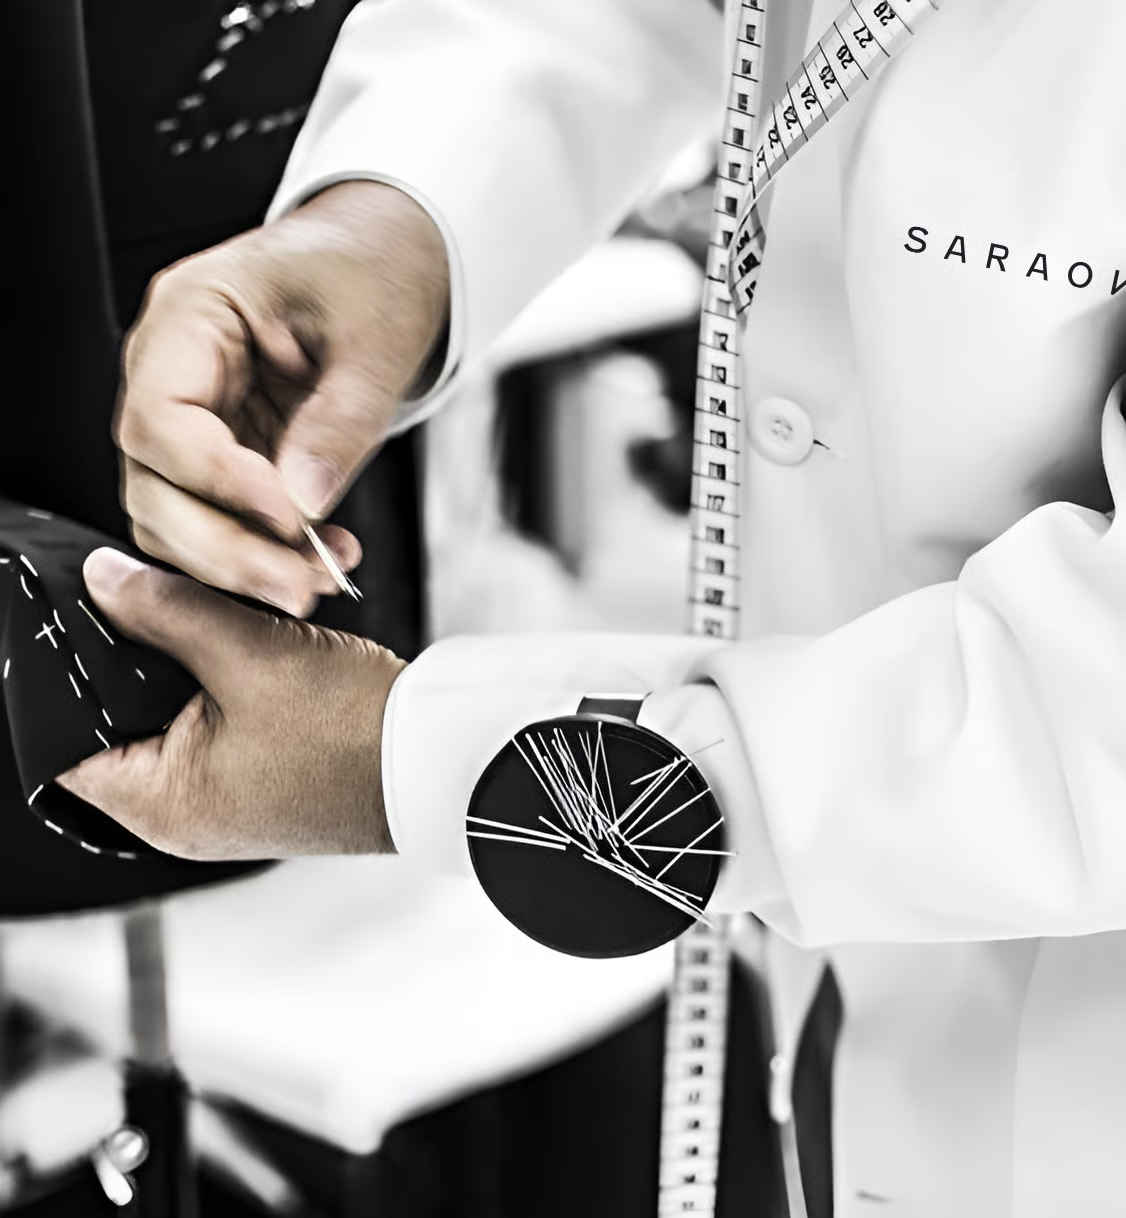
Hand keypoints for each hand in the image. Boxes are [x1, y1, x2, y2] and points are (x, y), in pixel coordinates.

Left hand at [57, 548, 405, 859]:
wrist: (441, 758)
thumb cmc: (357, 731)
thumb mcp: (251, 652)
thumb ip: (167, 608)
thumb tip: (105, 579)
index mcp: (162, 804)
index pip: (66, 738)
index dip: (75, 669)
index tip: (99, 617)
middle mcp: (185, 816)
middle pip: (123, 717)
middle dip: (147, 653)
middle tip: (173, 610)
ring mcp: (226, 803)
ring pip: (177, 713)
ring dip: (198, 662)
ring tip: (233, 629)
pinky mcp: (262, 784)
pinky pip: (221, 724)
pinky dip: (234, 682)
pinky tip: (264, 652)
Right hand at [116, 180, 449, 616]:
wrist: (390, 257)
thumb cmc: (372, 270)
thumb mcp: (375, 340)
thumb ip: (339, 423)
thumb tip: (304, 502)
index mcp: (190, 314)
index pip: (160, 420)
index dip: (216, 481)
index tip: (285, 516)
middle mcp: (176, 369)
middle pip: (155, 485)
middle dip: (224, 547)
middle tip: (297, 582)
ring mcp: (198, 415)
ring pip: (177, 515)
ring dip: (240, 563)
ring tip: (317, 577)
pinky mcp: (229, 450)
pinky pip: (220, 518)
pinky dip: (261, 552)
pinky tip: (315, 558)